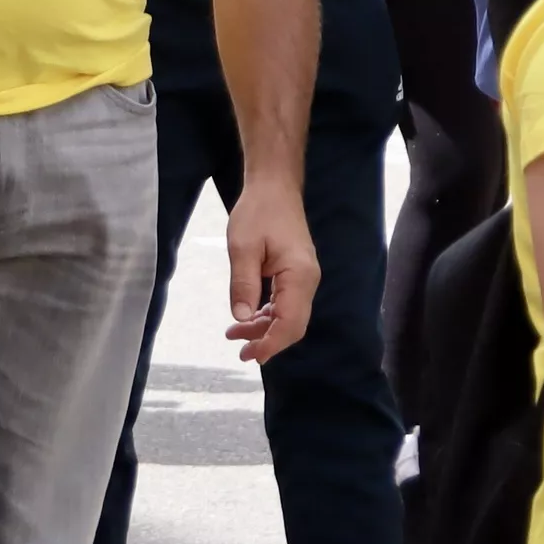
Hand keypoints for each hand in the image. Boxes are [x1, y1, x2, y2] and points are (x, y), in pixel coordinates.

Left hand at [220, 176, 319, 364]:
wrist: (274, 188)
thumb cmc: (258, 212)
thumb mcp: (242, 248)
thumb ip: (243, 284)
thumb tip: (242, 318)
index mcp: (299, 275)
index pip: (290, 322)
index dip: (271, 343)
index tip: (250, 355)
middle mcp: (308, 280)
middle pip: (293, 325)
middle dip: (268, 342)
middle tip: (241, 352)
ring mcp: (304, 278)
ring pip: (289, 317)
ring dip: (265, 329)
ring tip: (235, 335)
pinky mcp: (296, 275)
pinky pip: (286, 304)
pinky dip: (268, 315)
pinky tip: (248, 318)